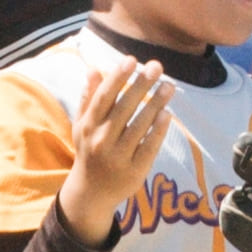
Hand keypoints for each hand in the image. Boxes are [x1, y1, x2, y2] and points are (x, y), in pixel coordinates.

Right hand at [56, 56, 173, 246]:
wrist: (91, 191)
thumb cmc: (89, 150)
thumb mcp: (82, 125)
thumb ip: (89, 98)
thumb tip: (94, 69)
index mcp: (87, 126)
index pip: (104, 97)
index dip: (118, 78)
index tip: (132, 60)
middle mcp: (100, 140)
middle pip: (124, 108)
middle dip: (141, 85)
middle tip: (157, 66)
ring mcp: (118, 156)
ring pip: (139, 126)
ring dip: (155, 104)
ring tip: (169, 86)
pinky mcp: (135, 170)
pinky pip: (148, 147)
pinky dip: (157, 131)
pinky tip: (167, 114)